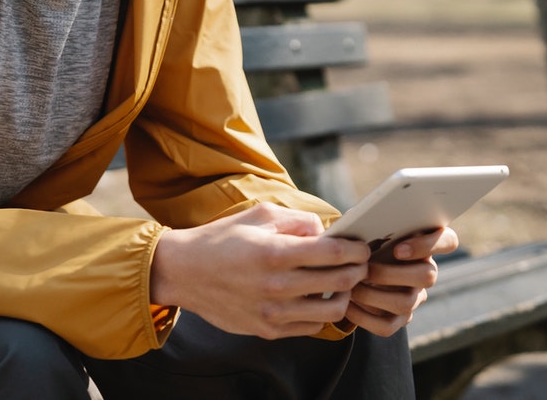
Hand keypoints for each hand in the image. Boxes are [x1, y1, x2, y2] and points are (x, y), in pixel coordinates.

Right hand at [149, 202, 370, 338]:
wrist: (184, 272)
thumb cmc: (222, 239)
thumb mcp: (258, 216)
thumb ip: (297, 221)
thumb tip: (327, 232)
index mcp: (274, 252)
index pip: (333, 253)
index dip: (356, 249)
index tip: (363, 247)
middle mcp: (276, 286)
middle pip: (340, 282)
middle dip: (358, 271)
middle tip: (359, 263)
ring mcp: (273, 313)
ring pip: (332, 311)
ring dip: (344, 296)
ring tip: (340, 284)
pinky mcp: (267, 330)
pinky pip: (311, 327)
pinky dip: (321, 313)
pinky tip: (316, 298)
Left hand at [344, 227, 459, 336]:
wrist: (353, 265)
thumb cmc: (364, 237)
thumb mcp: (369, 226)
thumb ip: (372, 223)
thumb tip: (361, 224)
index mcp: (426, 241)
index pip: (448, 241)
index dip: (427, 246)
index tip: (398, 249)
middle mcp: (427, 269)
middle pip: (428, 276)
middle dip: (391, 275)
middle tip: (365, 270)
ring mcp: (416, 295)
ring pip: (406, 303)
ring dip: (374, 296)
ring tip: (351, 288)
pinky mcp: (400, 317)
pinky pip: (388, 326)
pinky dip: (364, 318)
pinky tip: (347, 306)